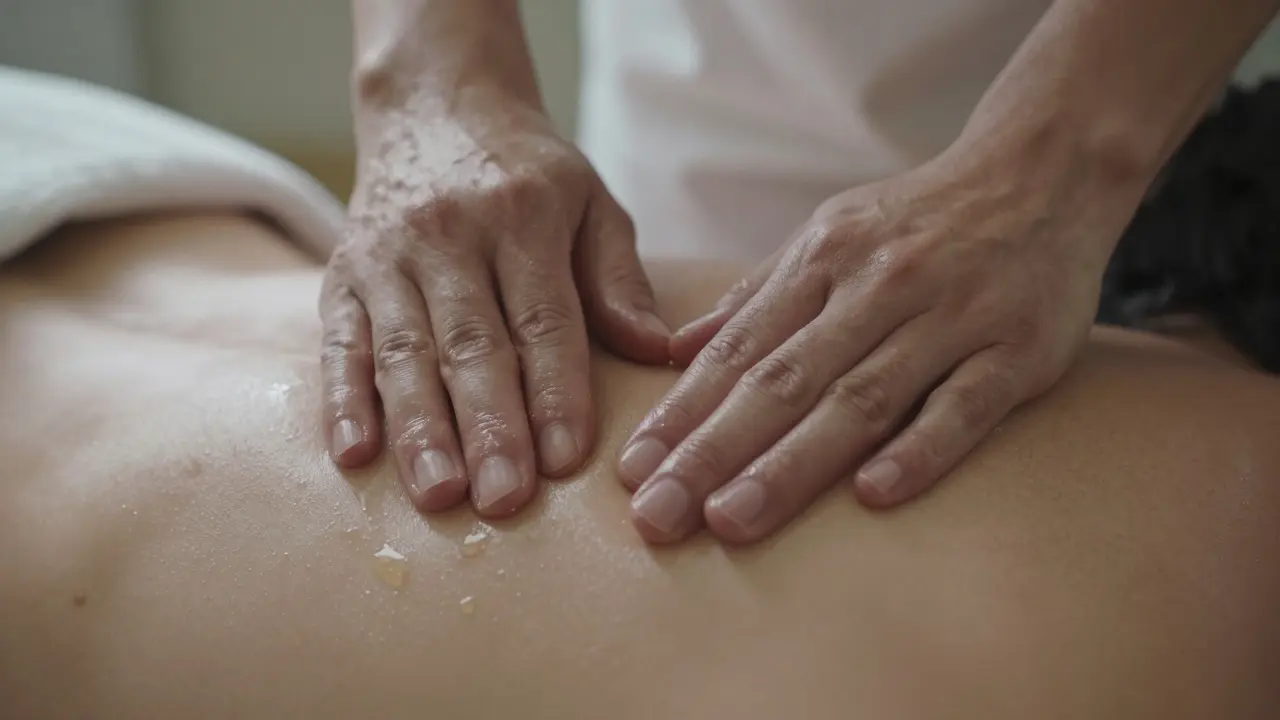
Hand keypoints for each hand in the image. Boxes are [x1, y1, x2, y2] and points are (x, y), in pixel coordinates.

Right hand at [321, 93, 669, 517]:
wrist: (434, 107)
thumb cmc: (527, 174)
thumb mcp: (591, 203)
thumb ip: (619, 279)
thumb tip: (657, 352)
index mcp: (523, 218)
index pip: (544, 319)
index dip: (556, 391)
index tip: (567, 461)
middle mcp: (450, 235)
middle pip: (472, 344)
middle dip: (489, 427)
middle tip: (504, 501)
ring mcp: (387, 256)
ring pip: (404, 352)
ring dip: (420, 429)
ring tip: (438, 496)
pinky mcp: (342, 275)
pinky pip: (340, 343)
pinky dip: (342, 400)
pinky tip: (354, 454)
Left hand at [617, 148, 1140, 542]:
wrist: (1043, 172)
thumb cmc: (919, 219)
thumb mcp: (829, 234)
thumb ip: (757, 296)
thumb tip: (675, 350)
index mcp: (824, 261)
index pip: (740, 350)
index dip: (684, 412)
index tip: (636, 470)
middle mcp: (878, 288)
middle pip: (784, 381)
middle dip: (713, 451)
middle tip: (659, 515)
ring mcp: (951, 318)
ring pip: (861, 398)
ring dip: (792, 463)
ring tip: (731, 520)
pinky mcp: (1019, 350)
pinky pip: (964, 406)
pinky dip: (920, 450)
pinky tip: (872, 497)